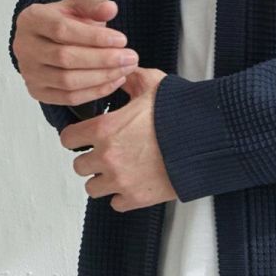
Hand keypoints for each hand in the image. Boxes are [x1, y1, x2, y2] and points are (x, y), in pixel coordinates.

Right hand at [14, 0, 137, 106]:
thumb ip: (95, 2)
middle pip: (65, 58)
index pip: (62, 30)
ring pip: (67, 81)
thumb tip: (110, 9)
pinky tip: (116, 80)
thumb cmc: (70, 16)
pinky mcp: (37, 91)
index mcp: (31, 19)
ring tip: (127, 68)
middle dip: (103, 59)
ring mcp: (28, 72)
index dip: (94, 37)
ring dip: (102, 77)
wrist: (55, 37)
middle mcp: (23, 47)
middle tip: (131, 57)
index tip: (122, 39)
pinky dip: (95, 92)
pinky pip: (68, 98)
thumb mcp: (82, 0)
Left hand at [59, 65, 175, 212]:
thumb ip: (130, 78)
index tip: (84, 136)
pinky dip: (122, 195)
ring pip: (93, 187)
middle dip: (91, 158)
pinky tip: (134, 182)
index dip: (76, 136)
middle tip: (107, 152)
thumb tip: (121, 72)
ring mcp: (120, 181)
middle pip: (79, 165)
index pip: (68, 139)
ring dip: (103, 179)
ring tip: (120, 169)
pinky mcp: (136, 199)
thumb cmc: (180, 113)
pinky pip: (116, 203)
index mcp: (105, 129)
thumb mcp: (153, 84)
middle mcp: (107, 157)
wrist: (207, 140)